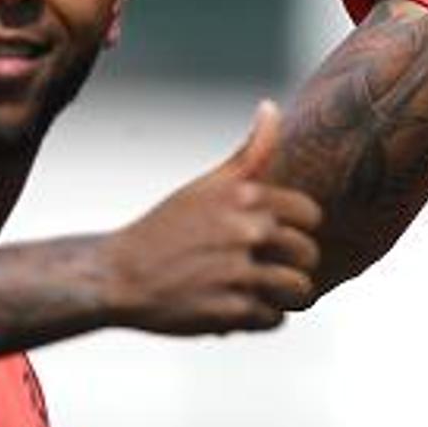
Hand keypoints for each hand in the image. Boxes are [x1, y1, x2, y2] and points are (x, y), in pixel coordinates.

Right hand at [99, 101, 322, 334]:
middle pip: (309, 254)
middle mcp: (247, 230)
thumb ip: (249, 151)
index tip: (273, 238)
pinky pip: (274, 320)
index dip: (297, 229)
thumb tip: (270, 106)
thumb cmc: (167, 228)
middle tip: (265, 269)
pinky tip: (236, 308)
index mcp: (246, 196)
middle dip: (293, 265)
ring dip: (282, 296)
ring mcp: (239, 272)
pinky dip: (260, 319)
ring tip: (258, 291)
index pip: (310, 216)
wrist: (117, 277)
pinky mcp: (230, 311)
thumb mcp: (207, 184)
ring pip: (299, 290)